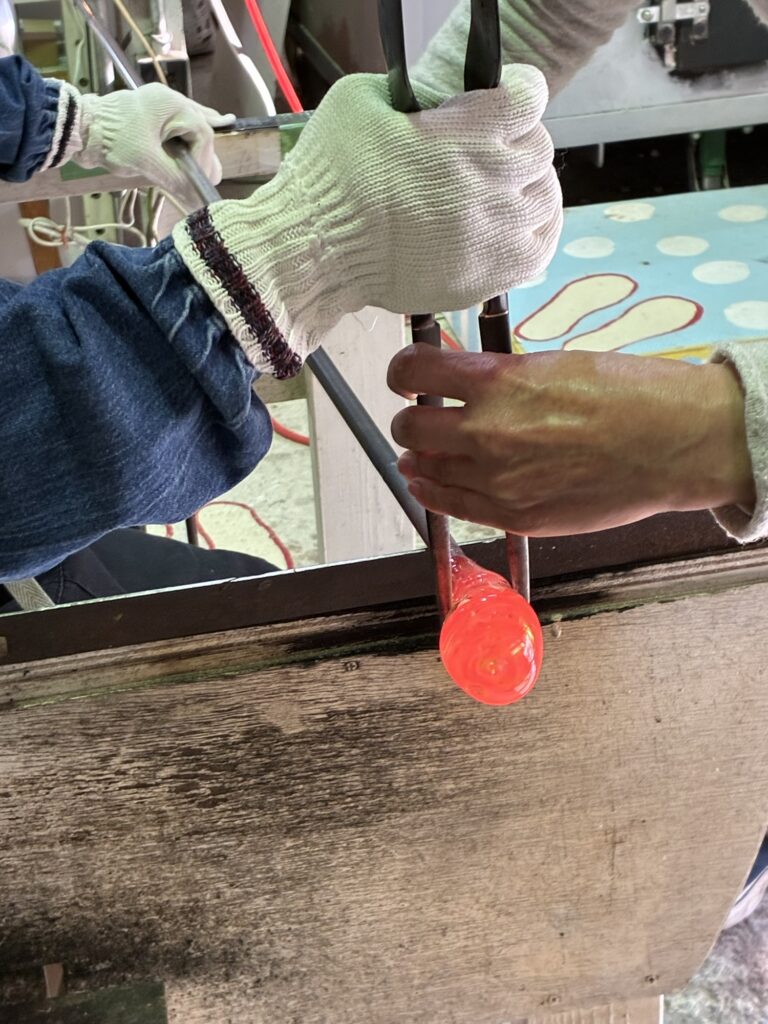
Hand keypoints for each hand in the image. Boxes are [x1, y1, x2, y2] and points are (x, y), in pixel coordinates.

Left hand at [74, 84, 234, 208]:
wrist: (77, 130)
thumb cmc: (111, 140)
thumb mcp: (147, 163)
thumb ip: (176, 180)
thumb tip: (196, 200)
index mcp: (170, 104)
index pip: (202, 133)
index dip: (205, 160)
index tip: (199, 180)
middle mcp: (167, 100)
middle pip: (199, 127)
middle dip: (206, 153)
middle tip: (212, 177)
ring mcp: (157, 106)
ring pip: (189, 124)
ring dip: (200, 142)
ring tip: (215, 157)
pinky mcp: (148, 116)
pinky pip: (176, 123)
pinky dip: (188, 132)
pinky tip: (209, 122)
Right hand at [173, 67, 561, 376]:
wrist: (318, 252)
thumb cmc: (332, 176)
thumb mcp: (360, 101)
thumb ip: (411, 89)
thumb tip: (436, 98)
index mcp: (466, 132)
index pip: (528, 97)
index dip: (516, 93)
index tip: (503, 99)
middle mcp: (490, 182)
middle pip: (538, 149)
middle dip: (516, 143)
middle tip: (487, 152)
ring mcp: (494, 234)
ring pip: (546, 199)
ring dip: (527, 189)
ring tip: (499, 191)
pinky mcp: (488, 276)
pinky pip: (540, 249)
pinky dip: (533, 232)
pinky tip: (511, 226)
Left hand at [388, 345, 754, 535]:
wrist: (674, 444)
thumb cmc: (628, 396)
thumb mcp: (554, 364)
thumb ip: (500, 377)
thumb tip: (460, 378)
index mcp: (499, 382)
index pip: (414, 371)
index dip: (403, 371)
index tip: (405, 374)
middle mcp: (487, 431)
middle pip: (409, 426)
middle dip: (409, 419)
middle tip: (419, 417)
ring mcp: (498, 479)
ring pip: (424, 469)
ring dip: (417, 457)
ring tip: (418, 453)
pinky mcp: (513, 515)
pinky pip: (450, 505)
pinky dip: (432, 491)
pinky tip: (428, 483)